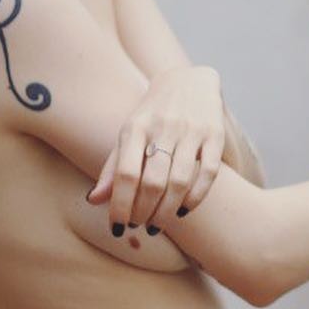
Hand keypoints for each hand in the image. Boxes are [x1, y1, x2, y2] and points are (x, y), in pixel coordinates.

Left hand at [86, 65, 225, 229]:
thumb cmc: (152, 115)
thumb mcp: (128, 134)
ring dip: (167, 210)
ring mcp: (191, 130)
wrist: (189, 80)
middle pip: (152, 181)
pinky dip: (196, 197)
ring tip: (157, 225)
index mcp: (135, 127)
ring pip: (179, 180)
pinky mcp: (215, 134)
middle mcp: (163, 127)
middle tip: (140, 227)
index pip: (125, 173)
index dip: (120, 205)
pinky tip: (184, 210)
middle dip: (144, 212)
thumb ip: (112, 168)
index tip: (119, 228)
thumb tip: (93, 201)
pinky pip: (208, 172)